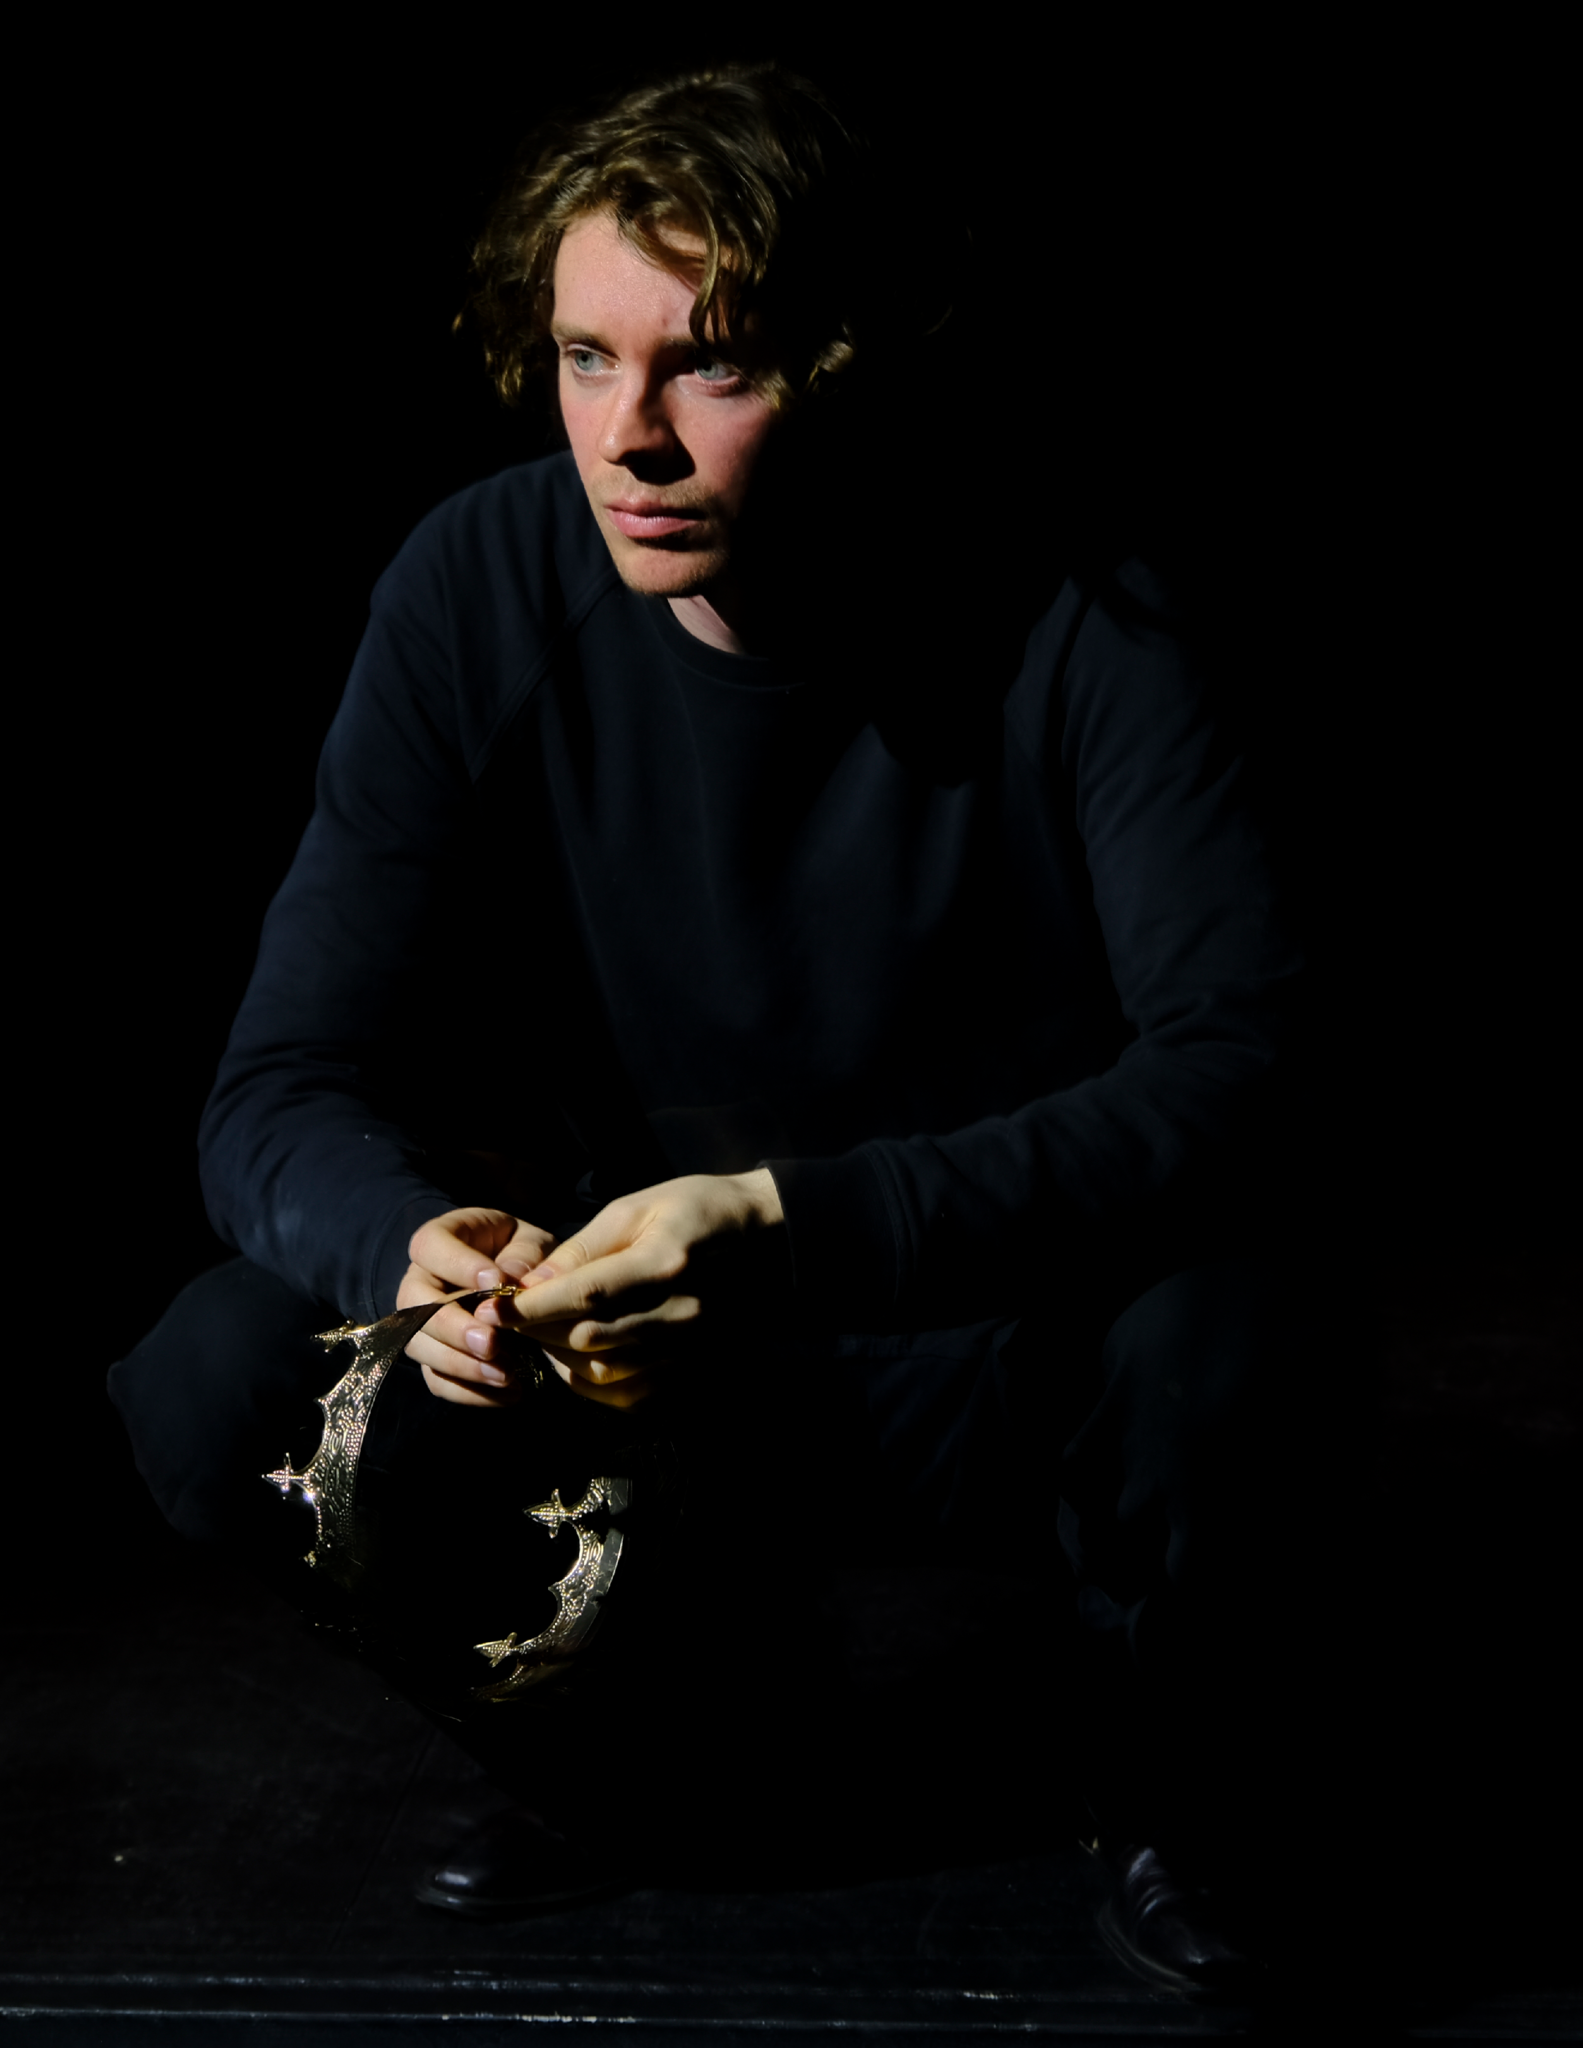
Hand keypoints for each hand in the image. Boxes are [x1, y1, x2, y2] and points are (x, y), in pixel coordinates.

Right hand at [398, 1206, 556, 1407]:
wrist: (525, 1284)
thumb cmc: (524, 1254)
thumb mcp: (532, 1243)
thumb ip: (525, 1256)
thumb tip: (512, 1283)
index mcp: (441, 1239)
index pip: (430, 1246)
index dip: (458, 1265)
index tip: (496, 1281)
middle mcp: (420, 1280)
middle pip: (413, 1304)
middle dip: (451, 1327)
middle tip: (491, 1343)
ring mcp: (421, 1323)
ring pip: (419, 1347)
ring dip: (460, 1365)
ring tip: (505, 1375)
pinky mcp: (435, 1358)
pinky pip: (438, 1381)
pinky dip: (470, 1392)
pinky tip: (508, 1394)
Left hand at [476, 1169, 787, 1408]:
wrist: (764, 1236)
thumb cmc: (694, 1209)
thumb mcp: (637, 1207)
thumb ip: (584, 1248)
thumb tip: (534, 1281)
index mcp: (665, 1262)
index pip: (586, 1294)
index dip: (533, 1306)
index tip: (495, 1306)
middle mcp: (681, 1312)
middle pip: (588, 1339)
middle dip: (536, 1333)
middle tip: (507, 1320)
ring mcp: (691, 1346)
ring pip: (604, 1371)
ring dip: (558, 1359)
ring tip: (537, 1337)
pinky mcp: (694, 1367)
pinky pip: (630, 1395)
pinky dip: (592, 1384)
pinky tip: (573, 1362)